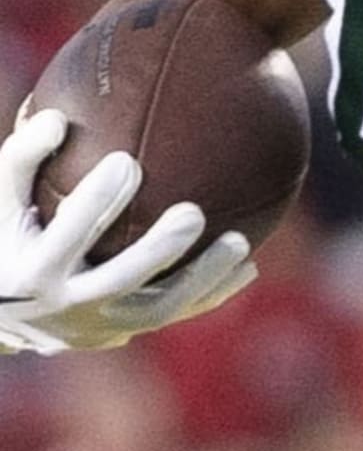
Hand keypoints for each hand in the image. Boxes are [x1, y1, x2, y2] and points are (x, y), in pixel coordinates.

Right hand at [0, 107, 256, 354]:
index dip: (93, 203)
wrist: (5, 311)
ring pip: (157, 310)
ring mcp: (99, 328)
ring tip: (240, 243)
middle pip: (118, 283)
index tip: (126, 160)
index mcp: (32, 272)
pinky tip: (249, 267)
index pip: (64, 239)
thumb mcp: (3, 199)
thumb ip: (24, 157)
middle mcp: (66, 308)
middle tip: (194, 213)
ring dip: (201, 279)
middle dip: (156, 252)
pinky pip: (175, 316)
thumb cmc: (12, 232)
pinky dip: (211, 295)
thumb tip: (57, 117)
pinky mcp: (125, 333)